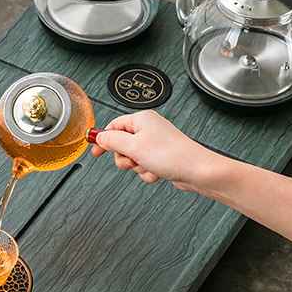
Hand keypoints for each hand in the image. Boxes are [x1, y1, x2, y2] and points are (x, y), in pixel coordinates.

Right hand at [90, 110, 216, 190]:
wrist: (195, 170)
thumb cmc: (172, 155)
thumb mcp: (134, 147)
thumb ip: (112, 141)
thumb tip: (99, 137)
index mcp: (141, 119)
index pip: (113, 126)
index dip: (103, 139)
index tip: (96, 151)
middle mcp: (149, 128)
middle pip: (122, 144)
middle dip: (125, 157)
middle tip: (133, 160)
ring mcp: (155, 143)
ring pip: (133, 157)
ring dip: (137, 166)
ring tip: (148, 166)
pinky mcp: (161, 156)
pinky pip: (144, 165)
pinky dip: (147, 171)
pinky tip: (157, 172)